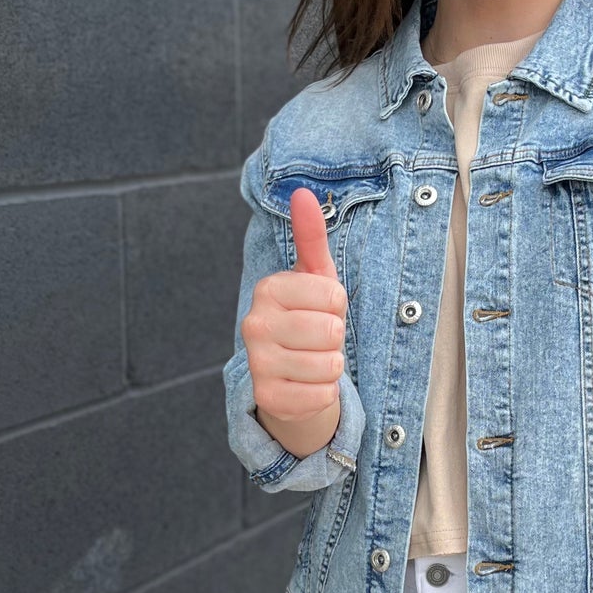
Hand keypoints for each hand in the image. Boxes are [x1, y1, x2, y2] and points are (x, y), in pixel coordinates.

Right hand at [241, 188, 348, 426]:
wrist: (293, 377)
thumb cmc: (309, 319)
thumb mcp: (315, 277)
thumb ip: (311, 236)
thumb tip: (302, 193)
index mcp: (268, 289)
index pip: (334, 295)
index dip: (338, 305)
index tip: (321, 309)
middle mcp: (254, 324)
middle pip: (331, 330)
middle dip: (336, 338)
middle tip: (318, 339)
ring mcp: (257, 363)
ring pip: (328, 365)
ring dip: (331, 367)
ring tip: (313, 361)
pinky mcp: (267, 399)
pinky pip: (321, 396)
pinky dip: (324, 394)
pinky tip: (307, 385)